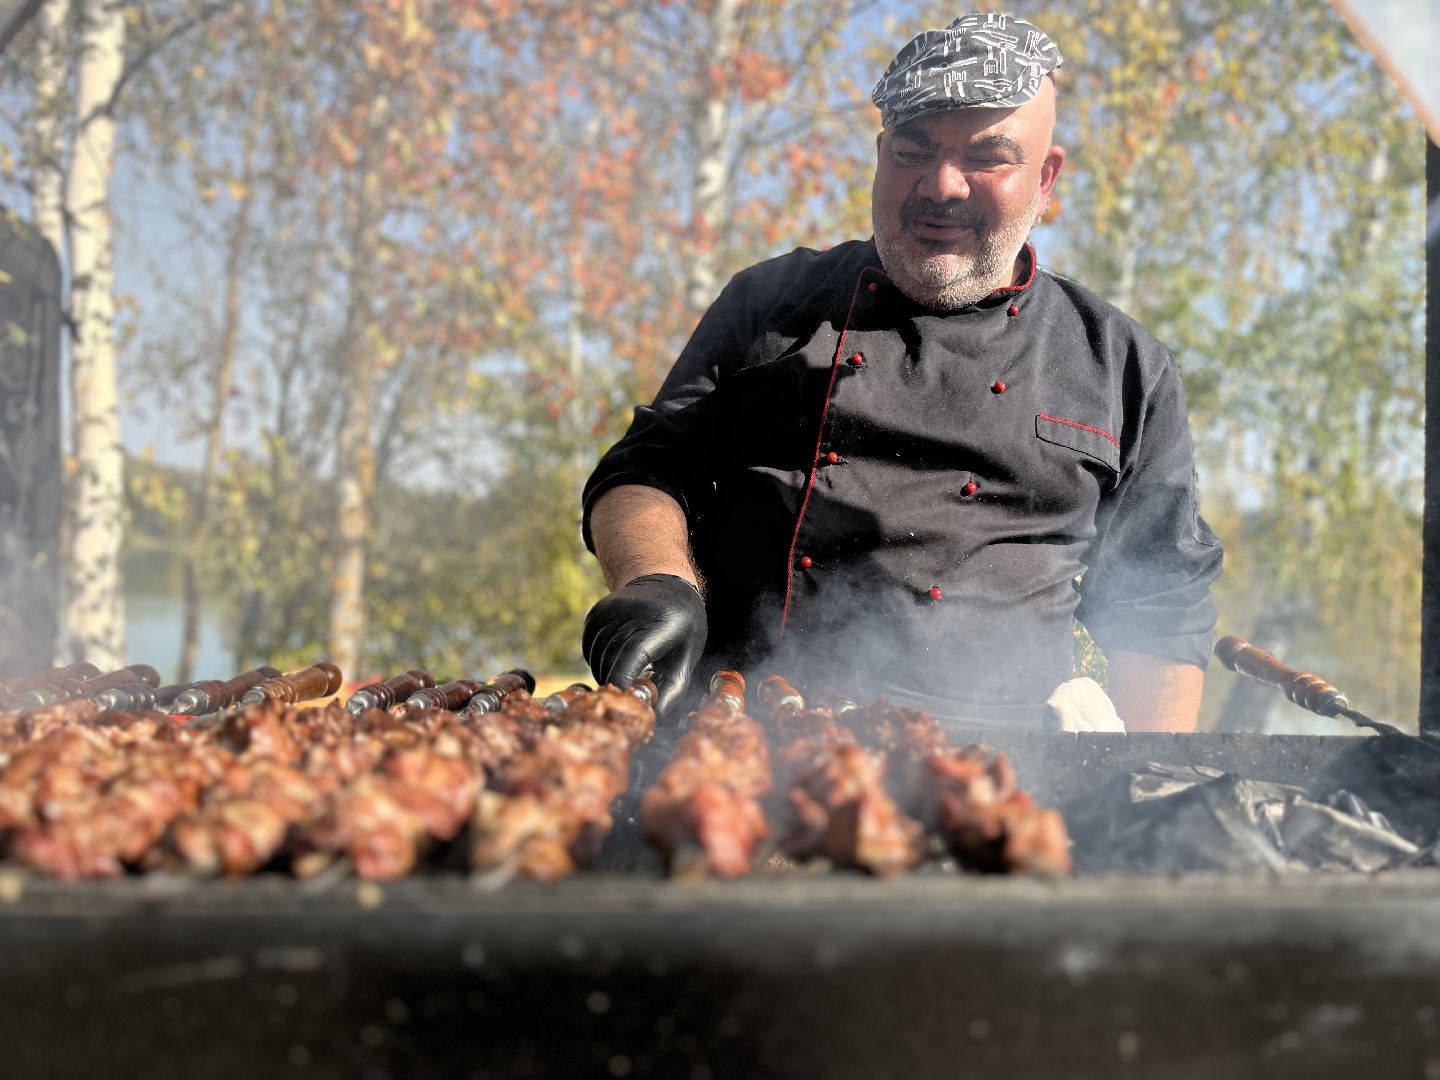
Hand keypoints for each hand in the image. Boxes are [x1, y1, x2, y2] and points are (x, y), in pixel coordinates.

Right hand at [582, 574, 706, 711]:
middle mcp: (633, 611)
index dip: (623, 679)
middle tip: (627, 697)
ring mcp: (611, 609)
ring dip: (606, 673)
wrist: (664, 585)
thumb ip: (673, 689)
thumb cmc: (682, 627)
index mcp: (663, 622)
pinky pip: (589, 647)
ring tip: (624, 677)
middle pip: (613, 658)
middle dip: (617, 683)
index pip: (634, 652)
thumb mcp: (687, 657)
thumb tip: (654, 717)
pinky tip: (615, 660)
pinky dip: (597, 660)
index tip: (621, 701)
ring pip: (598, 655)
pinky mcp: (596, 612)